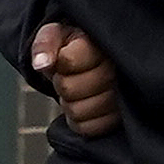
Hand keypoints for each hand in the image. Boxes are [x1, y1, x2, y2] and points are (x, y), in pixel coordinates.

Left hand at [30, 19, 121, 138]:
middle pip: (69, 89)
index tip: (64, 57)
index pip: (68, 60)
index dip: (59, 63)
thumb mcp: (56, 35)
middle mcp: (117, 69)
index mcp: (101, 44)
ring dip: (70, 103)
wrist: (93, 63)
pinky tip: (84, 105)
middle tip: (69, 77)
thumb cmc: (73, 47)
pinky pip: (88, 128)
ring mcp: (122, 96)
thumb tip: (41, 64)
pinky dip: (79, 121)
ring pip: (78, 111)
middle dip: (61, 84)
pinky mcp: (120, 118)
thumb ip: (45, 44)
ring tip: (78, 91)